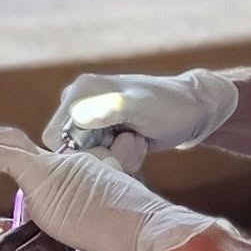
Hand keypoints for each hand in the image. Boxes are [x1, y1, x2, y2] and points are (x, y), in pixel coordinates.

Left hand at [0, 125, 215, 250]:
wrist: (148, 230)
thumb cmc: (132, 238)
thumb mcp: (95, 229)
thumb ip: (74, 226)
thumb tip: (63, 242)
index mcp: (76, 172)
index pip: (35, 162)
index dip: (8, 159)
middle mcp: (65, 163)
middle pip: (17, 143)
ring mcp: (56, 168)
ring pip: (8, 144)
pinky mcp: (46, 177)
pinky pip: (5, 157)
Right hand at [43, 69, 238, 155]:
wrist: (195, 110)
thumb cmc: (171, 106)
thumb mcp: (141, 108)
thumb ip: (111, 110)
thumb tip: (78, 117)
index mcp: (79, 92)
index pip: (54, 138)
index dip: (79, 153)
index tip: (110, 150)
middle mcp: (79, 103)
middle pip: (69, 150)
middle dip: (99, 156)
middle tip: (130, 146)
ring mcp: (91, 118)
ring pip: (85, 157)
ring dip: (112, 158)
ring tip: (136, 145)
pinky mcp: (103, 131)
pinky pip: (98, 157)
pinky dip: (117, 158)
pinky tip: (137, 146)